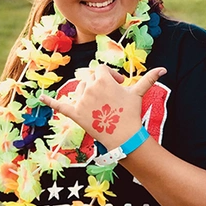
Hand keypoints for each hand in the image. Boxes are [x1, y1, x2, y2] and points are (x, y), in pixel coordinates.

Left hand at [39, 65, 165, 148]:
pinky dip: (49, 101)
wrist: (124, 136)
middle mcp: (90, 87)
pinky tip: (41, 97)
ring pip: (79, 89)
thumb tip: (164, 69)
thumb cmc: (131, 113)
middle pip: (90, 78)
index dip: (111, 77)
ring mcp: (81, 100)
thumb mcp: (138, 93)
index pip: (102, 70)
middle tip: (110, 98)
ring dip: (86, 92)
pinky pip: (60, 105)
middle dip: (99, 84)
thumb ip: (148, 79)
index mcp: (103, 79)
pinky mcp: (75, 113)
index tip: (120, 86)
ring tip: (99, 105)